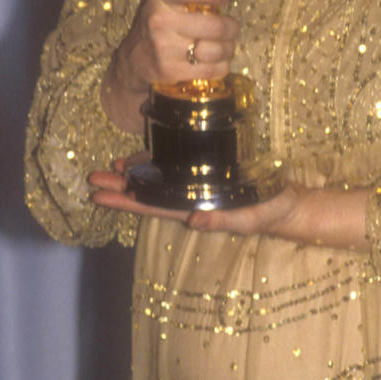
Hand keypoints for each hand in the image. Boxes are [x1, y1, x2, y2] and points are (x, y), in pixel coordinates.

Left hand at [88, 157, 370, 248]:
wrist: (291, 203)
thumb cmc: (273, 211)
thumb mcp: (253, 216)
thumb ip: (225, 220)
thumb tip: (194, 221)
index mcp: (196, 209)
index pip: (152, 207)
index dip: (125, 201)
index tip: (97, 195)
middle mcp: (189, 199)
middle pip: (147, 195)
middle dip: (118, 187)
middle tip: (90, 178)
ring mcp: (196, 187)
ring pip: (156, 183)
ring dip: (131, 176)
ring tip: (105, 168)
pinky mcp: (206, 175)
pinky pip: (174, 169)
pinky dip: (154, 164)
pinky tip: (136, 158)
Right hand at [101, 0, 238, 132]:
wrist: (135, 59)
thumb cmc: (159, 25)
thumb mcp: (165, 1)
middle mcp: (159, 21)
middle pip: (213, 26)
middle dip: (231, 28)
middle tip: (232, 28)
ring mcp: (164, 47)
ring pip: (217, 50)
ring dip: (227, 49)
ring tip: (225, 46)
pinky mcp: (171, 70)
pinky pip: (213, 69)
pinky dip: (221, 66)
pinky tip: (216, 61)